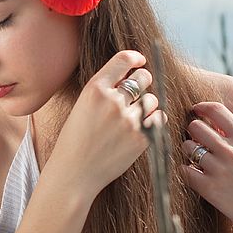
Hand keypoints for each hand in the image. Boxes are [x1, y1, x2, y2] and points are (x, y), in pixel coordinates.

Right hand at [49, 50, 166, 201]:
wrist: (73, 174)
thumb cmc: (74, 142)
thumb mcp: (81, 107)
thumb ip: (103, 91)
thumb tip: (130, 76)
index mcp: (94, 90)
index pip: (123, 60)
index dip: (135, 58)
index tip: (139, 61)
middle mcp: (112, 101)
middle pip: (143, 77)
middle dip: (142, 81)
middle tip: (136, 93)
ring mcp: (128, 120)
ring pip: (152, 99)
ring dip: (147, 104)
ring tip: (133, 116)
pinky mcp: (140, 138)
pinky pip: (159, 118)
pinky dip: (154, 120)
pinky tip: (142, 126)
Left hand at [178, 101, 232, 232]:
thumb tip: (210, 124)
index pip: (216, 110)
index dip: (201, 107)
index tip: (196, 110)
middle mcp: (231, 151)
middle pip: (195, 126)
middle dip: (192, 132)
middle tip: (196, 140)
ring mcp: (219, 169)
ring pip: (187, 147)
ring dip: (188, 151)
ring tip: (198, 160)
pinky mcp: (209, 188)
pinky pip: (185, 171)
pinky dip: (187, 171)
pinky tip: (196, 175)